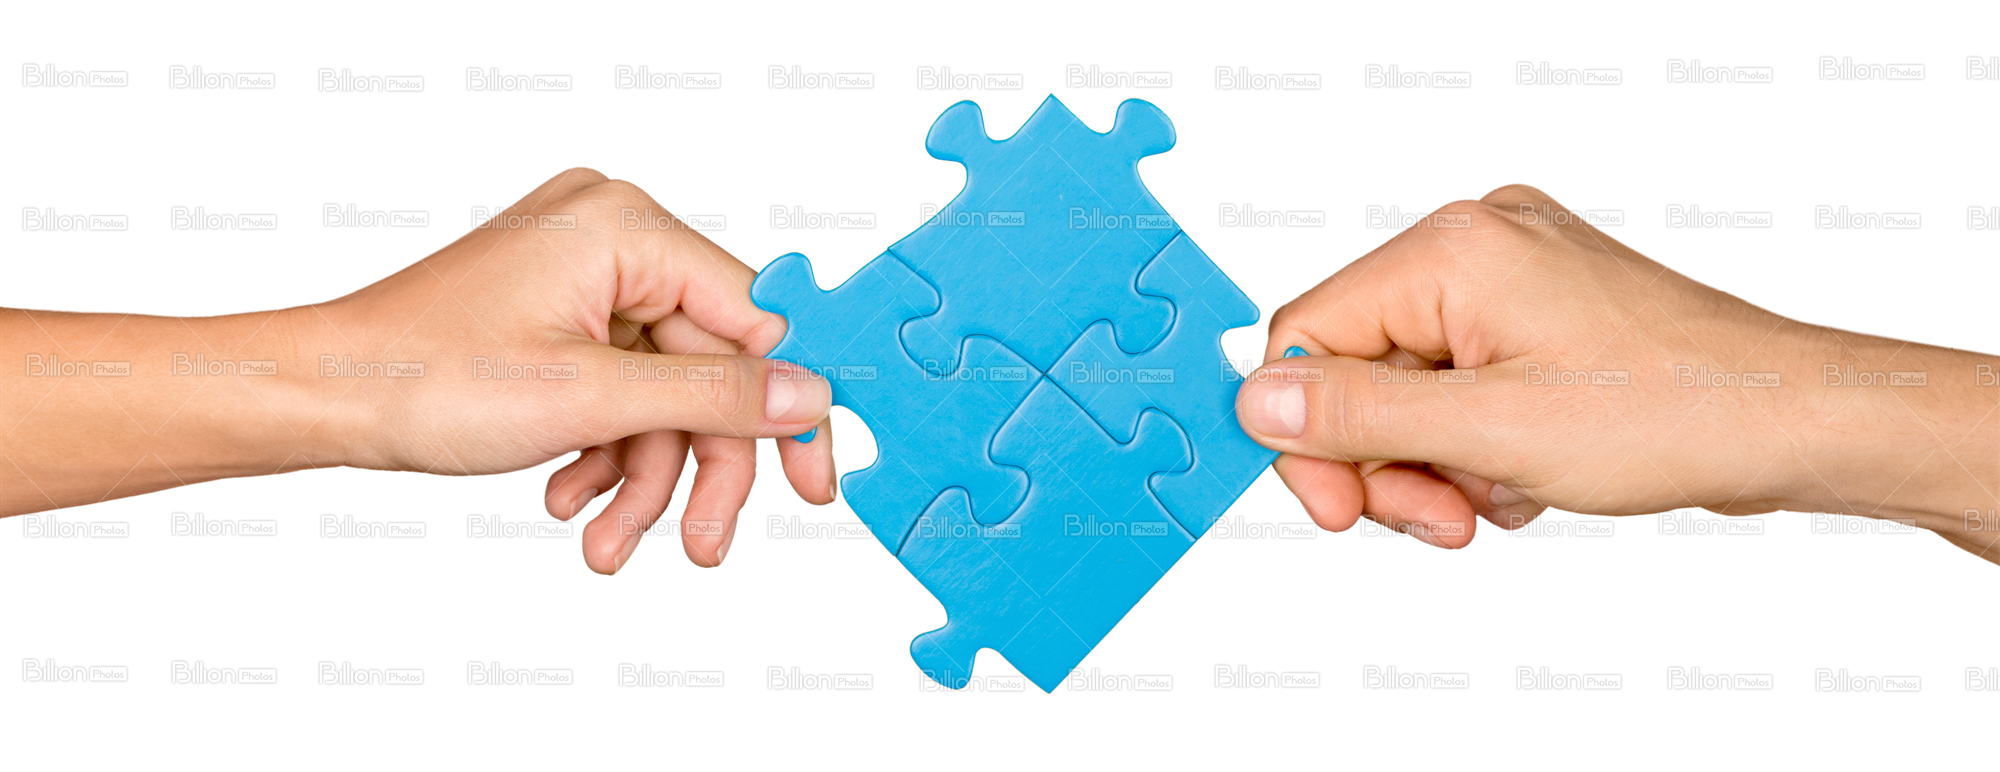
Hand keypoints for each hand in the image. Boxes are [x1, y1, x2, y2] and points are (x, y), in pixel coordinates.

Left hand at [0, 167, 834, 575]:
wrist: (318, 396)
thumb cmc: (420, 376)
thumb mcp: (590, 400)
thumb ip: (713, 400)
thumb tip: (805, 397)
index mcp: (625, 230)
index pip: (754, 320)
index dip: (784, 408)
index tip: (811, 476)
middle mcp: (610, 242)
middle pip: (704, 370)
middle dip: (695, 466)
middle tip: (699, 540)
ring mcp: (580, 282)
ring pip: (659, 394)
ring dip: (641, 475)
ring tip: (606, 538)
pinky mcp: (557, 319)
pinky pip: (616, 392)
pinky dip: (603, 452)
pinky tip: (572, 498)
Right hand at [1235, 183, 1999, 561]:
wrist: (1795, 419)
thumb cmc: (1678, 410)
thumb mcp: (1492, 433)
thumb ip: (1362, 416)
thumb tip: (1257, 400)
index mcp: (1453, 252)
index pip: (1310, 335)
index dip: (1311, 434)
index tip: (1342, 508)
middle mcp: (1478, 244)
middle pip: (1362, 365)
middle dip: (1390, 457)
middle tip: (1433, 517)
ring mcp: (1515, 273)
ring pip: (1413, 386)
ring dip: (1439, 462)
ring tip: (1496, 498)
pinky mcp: (1542, 310)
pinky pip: (1465, 385)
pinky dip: (1481, 444)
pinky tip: (1527, 475)